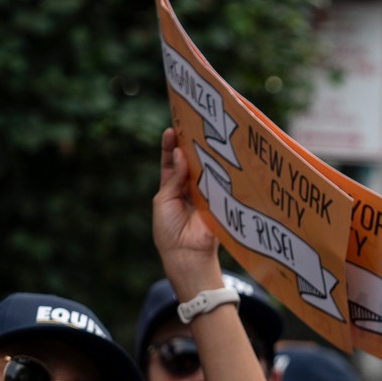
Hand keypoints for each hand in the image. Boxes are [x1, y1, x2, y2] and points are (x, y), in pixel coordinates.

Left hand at [152, 128, 223, 299]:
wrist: (186, 254)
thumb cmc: (168, 229)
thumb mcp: (163, 200)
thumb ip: (173, 178)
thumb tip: (181, 153)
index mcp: (170, 189)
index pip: (170, 163)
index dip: (169, 146)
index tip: (171, 129)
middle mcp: (187, 189)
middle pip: (189, 162)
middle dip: (189, 146)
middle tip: (192, 126)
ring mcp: (204, 195)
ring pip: (204, 171)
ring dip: (203, 156)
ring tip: (203, 136)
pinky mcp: (218, 201)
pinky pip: (217, 183)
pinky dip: (216, 171)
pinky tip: (216, 157)